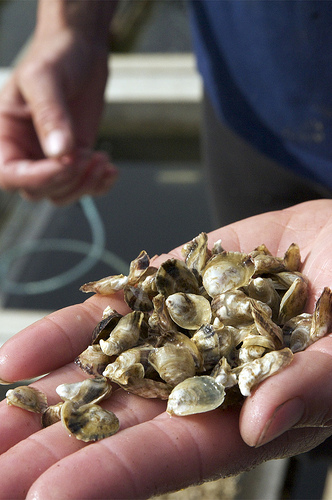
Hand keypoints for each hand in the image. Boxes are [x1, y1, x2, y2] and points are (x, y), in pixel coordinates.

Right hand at [0, 1, 117, 204]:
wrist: (81, 50)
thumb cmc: (55, 56)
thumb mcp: (45, 78)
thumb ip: (50, 116)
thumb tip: (59, 153)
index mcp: (5, 134)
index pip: (9, 174)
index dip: (36, 178)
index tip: (66, 162)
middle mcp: (25, 151)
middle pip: (37, 190)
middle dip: (65, 180)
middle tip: (86, 156)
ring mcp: (52, 158)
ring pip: (61, 194)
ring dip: (84, 185)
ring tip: (102, 161)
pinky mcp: (76, 157)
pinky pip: (82, 186)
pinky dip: (98, 185)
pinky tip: (110, 168)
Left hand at [0, 199, 330, 498]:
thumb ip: (314, 386)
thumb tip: (262, 423)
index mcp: (243, 413)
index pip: (171, 453)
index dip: (111, 474)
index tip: (44, 497)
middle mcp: (202, 380)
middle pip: (118, 419)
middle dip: (50, 446)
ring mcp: (180, 330)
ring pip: (103, 367)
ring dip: (42, 392)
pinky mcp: (171, 286)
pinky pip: (114, 309)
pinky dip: (69, 329)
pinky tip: (15, 355)